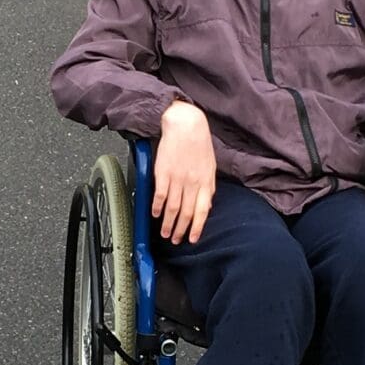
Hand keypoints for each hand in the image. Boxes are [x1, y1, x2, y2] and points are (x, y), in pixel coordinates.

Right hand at [154, 99, 217, 245]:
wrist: (185, 124)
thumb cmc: (199, 143)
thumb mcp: (210, 166)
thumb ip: (207, 186)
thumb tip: (205, 204)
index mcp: (205, 182)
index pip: (202, 211)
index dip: (197, 227)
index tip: (192, 239)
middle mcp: (192, 183)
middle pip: (186, 213)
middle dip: (180, 230)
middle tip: (175, 240)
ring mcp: (177, 179)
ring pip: (172, 207)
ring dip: (167, 223)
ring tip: (164, 233)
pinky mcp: (163, 173)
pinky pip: (160, 195)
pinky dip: (157, 206)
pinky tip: (155, 214)